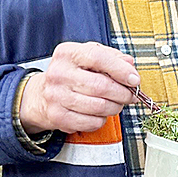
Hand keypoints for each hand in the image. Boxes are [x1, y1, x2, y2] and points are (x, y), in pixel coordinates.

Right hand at [19, 41, 137, 134]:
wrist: (42, 95)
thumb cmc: (72, 74)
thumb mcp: (88, 56)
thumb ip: (111, 57)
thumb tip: (129, 65)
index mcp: (67, 53)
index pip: (98, 57)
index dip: (121, 70)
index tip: (135, 79)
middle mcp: (59, 73)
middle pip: (101, 86)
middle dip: (123, 93)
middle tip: (131, 95)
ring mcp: (56, 96)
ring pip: (99, 106)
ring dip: (115, 107)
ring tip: (116, 103)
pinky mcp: (58, 116)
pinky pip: (92, 122)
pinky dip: (102, 119)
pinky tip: (100, 113)